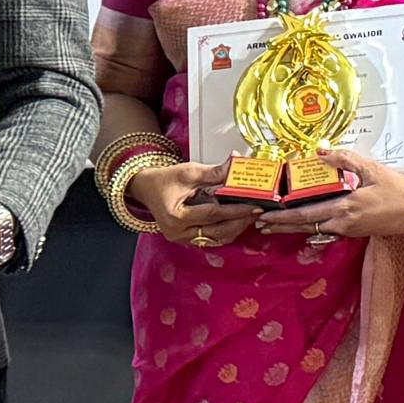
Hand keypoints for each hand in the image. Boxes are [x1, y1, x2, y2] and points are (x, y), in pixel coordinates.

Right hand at [130, 158, 263, 247]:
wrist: (145, 188)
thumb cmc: (164, 180)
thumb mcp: (189, 172)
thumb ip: (215, 172)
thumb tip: (238, 163)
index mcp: (175, 216)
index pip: (213, 214)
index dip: (236, 210)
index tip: (255, 205)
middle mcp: (177, 232)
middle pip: (217, 231)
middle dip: (240, 221)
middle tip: (259, 212)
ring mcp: (181, 239)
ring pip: (216, 238)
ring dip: (235, 228)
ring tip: (252, 216)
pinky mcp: (186, 239)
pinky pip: (211, 238)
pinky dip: (226, 230)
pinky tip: (238, 221)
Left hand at [257, 146, 403, 244]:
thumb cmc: (399, 190)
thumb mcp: (372, 169)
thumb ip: (345, 159)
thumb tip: (320, 151)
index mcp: (345, 208)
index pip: (305, 214)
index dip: (282, 216)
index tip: (265, 214)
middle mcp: (343, 223)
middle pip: (304, 226)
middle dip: (280, 225)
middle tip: (261, 223)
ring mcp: (348, 230)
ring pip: (314, 229)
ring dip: (293, 227)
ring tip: (275, 225)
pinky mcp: (354, 231)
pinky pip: (326, 229)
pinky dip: (310, 226)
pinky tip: (304, 222)